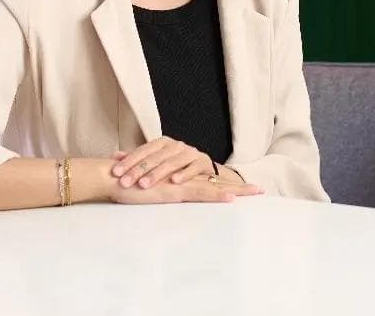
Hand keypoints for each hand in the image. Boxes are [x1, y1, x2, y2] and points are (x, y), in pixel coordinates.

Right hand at [110, 173, 263, 204]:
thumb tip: (148, 188)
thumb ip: (151, 185)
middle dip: (239, 187)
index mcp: (177, 178)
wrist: (112, 177)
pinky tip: (231, 197)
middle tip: (261, 191)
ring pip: (212, 186)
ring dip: (236, 190)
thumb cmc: (124, 183)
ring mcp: (179, 183)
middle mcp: (181, 177)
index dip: (226, 183)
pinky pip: (199, 192)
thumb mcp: (143, 186)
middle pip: (215, 181)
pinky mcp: (173, 190)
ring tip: (256, 194)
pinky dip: (216, 194)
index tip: (245, 189)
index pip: (206, 180)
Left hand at [111, 137, 217, 188]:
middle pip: (154, 158)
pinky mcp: (202, 162)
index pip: (143, 151)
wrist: (204, 167)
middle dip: (138, 170)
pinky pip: (192, 168)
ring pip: (171, 162)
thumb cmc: (177, 165)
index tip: (116, 173)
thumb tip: (115, 156)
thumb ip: (137, 158)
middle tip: (125, 182)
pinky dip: (184, 174)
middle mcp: (175, 145)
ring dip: (157, 173)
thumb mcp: (157, 160)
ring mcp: (189, 153)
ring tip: (144, 184)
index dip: (128, 161)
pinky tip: (174, 181)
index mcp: (162, 143)